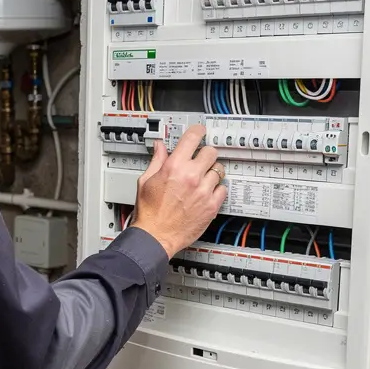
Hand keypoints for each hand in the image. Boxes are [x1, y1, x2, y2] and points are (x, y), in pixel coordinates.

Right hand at [131, 124, 226, 258]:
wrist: (155, 236)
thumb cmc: (149, 212)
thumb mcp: (146, 181)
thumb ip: (156, 160)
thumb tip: (160, 147)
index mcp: (174, 167)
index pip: (193, 138)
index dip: (198, 131)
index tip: (200, 131)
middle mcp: (191, 176)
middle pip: (211, 152)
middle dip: (205, 154)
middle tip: (200, 161)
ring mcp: (203, 191)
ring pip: (218, 171)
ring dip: (211, 173)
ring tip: (201, 181)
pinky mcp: (211, 206)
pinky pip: (223, 189)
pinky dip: (217, 189)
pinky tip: (206, 193)